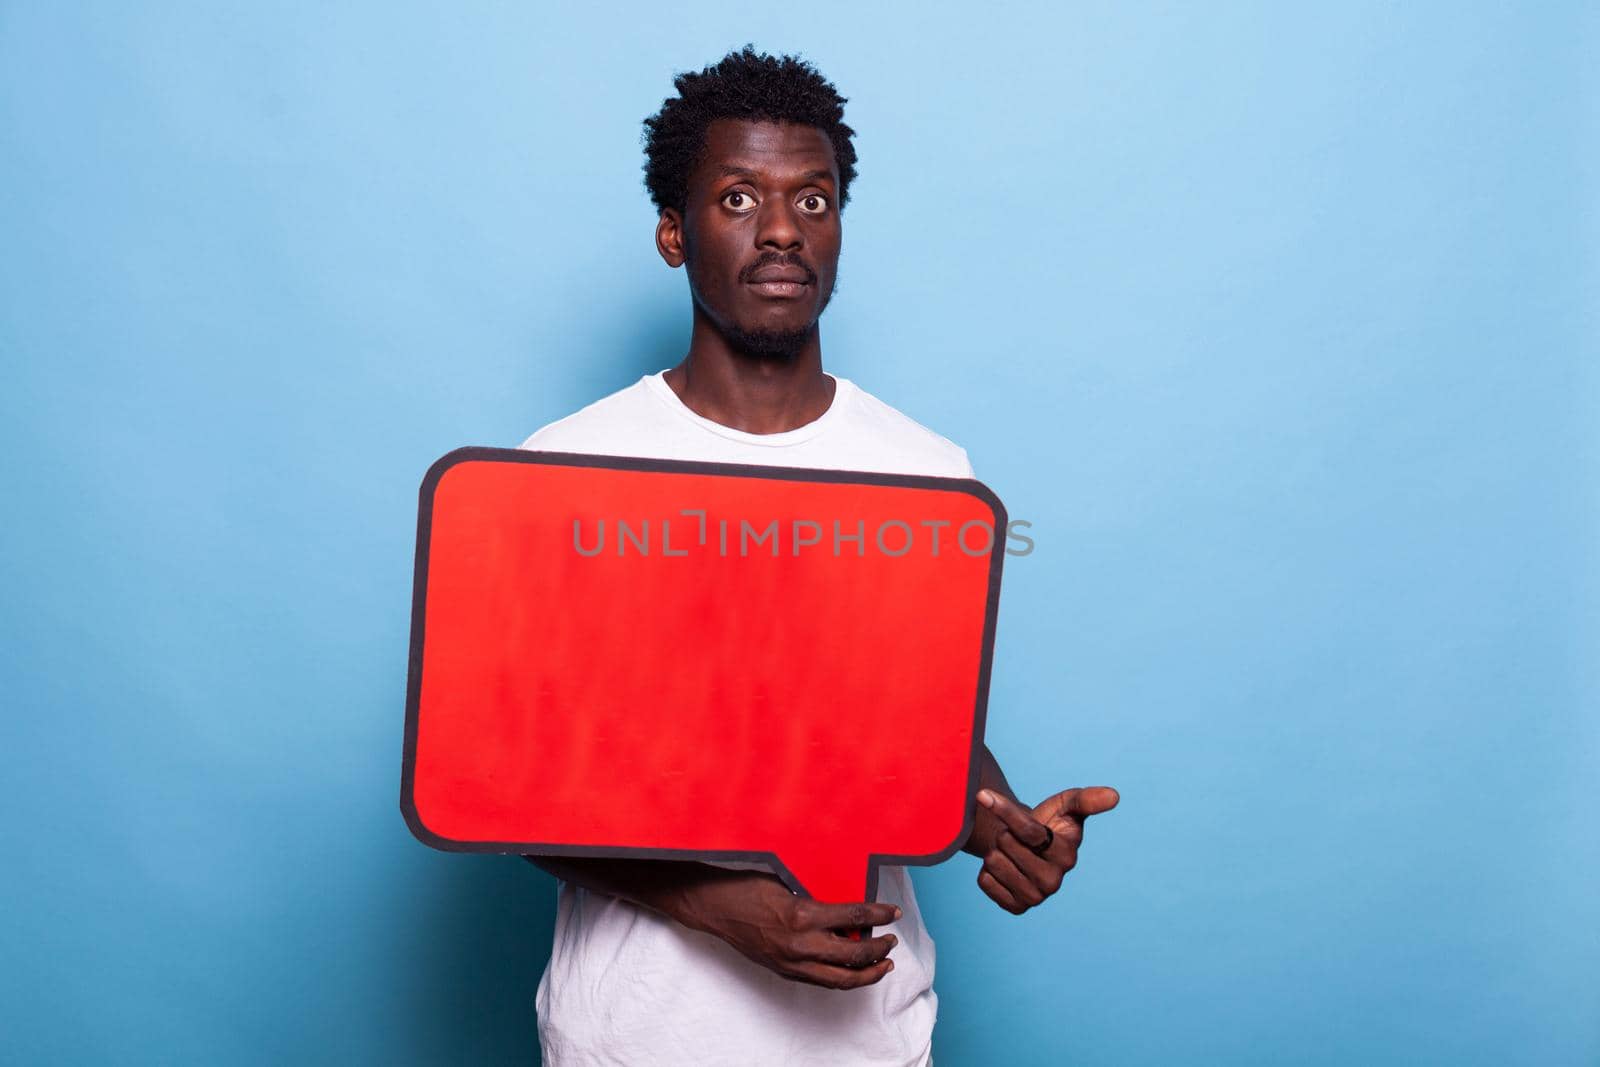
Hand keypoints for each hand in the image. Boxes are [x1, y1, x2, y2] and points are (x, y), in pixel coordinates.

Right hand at [678, 870, 902, 989]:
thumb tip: (848, 906)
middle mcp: (800, 945)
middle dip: (880, 951)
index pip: (855, 918)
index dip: (880, 914)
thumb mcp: (789, 883)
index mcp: (803, 915)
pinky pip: (822, 981)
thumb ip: (818, 898)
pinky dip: (843, 978)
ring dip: (867, 974)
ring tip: (883, 965)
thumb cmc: (748, 886)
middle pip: (855, 957)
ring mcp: (791, 963)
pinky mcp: (784, 971)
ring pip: (841, 979)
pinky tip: (852, 971)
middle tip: (892, 941)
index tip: (894, 912)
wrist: (714, 907)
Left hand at [975, 786, 1119, 914]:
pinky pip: (985, 882)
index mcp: (1067, 855)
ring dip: (996, 852)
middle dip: (1005, 833)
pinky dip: (988, 872)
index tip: (983, 795)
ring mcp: (1036, 897)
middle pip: (1006, 845)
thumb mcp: (1066, 805)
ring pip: (993, 862)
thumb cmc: (1050, 822)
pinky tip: (1005, 869)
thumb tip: (1114, 796)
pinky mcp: (1017, 907)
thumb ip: (1086, 799)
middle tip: (1018, 836)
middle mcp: (1054, 881)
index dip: (1005, 810)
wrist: (1030, 848)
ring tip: (1013, 851)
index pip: (1028, 831)